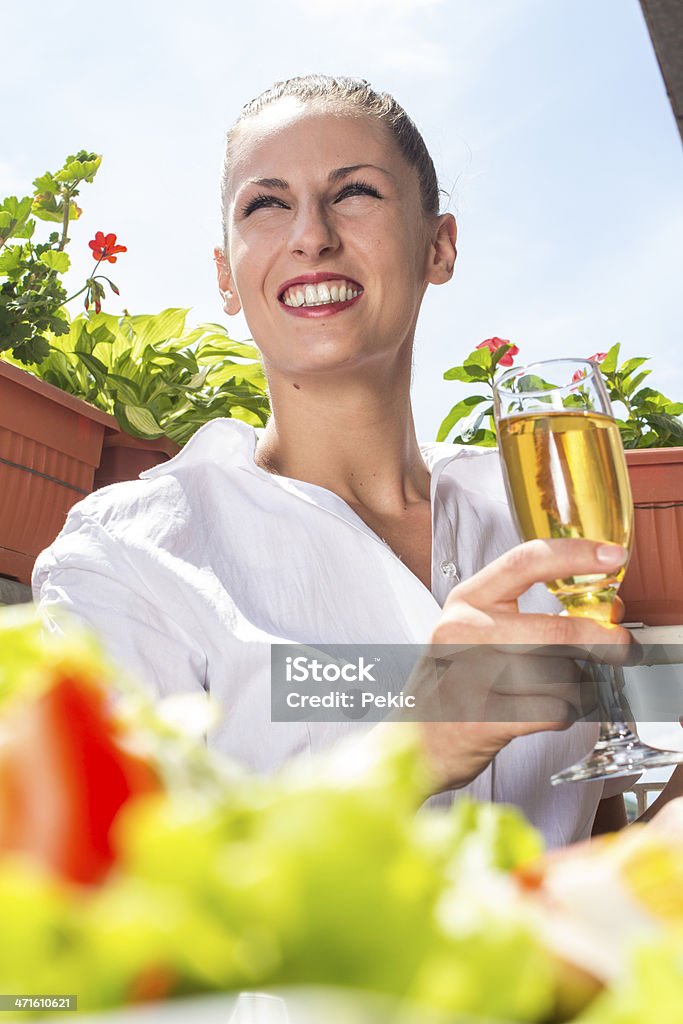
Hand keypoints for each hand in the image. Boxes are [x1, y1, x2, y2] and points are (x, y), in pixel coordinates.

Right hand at [410, 539, 637, 792]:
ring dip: (575, 686)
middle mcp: (463, 631)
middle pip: (557, 632)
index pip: (525, 562)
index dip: (575, 555)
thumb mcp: (478, 632)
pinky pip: (553, 711)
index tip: (612, 557)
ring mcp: (470, 676)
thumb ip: (533, 615)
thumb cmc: (456, 682)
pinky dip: (563, 713)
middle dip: (602, 641)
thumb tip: (605, 610)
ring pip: (560, 676)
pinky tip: (545, 711)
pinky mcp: (483, 718)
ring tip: (556, 690)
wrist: (415, 741)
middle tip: (623, 647)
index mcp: (466, 600)